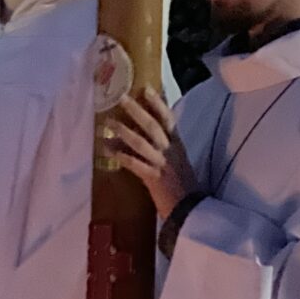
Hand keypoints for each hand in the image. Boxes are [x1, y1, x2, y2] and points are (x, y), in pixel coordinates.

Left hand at [102, 87, 198, 218]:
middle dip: (137, 110)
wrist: (191, 210)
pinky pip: (137, 165)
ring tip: (108, 122)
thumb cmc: (182, 186)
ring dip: (124, 131)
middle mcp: (171, 151)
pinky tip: (109, 151)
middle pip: (153, 126)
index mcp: (177, 145)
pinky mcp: (154, 179)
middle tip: (121, 97)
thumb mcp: (177, 161)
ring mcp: (163, 164)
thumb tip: (145, 134)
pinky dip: (123, 157)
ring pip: (142, 143)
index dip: (158, 103)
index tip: (146, 88)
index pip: (169, 119)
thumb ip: (165, 147)